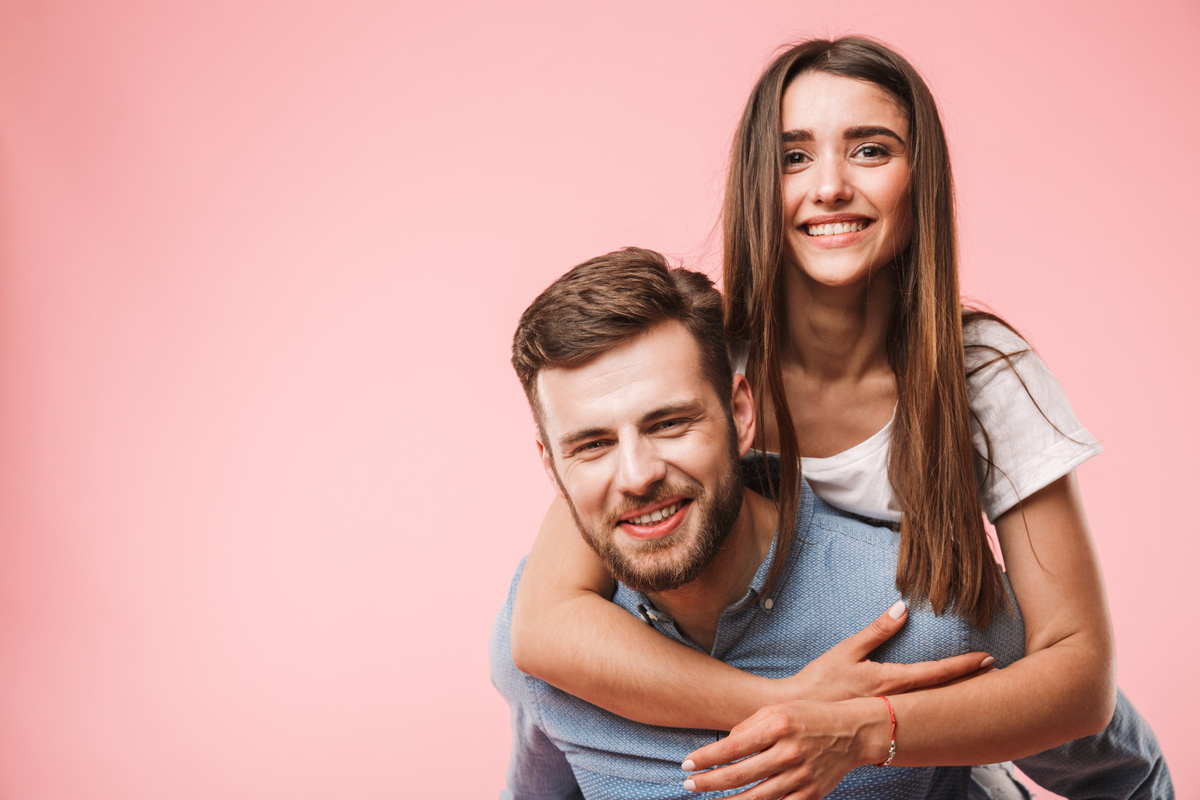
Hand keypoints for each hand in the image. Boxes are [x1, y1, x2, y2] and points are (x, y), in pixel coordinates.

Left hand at [682, 697, 883, 799]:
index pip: (732, 746)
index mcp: (777, 726)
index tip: (686, 764)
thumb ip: (749, 726)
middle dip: (709, 782)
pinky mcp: (812, 794)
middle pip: (739, 774)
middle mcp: (788, 752)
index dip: (705, 758)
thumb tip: (724, 745)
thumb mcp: (778, 709)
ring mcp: (801, 776)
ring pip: (756, 798)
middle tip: (688, 784)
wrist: (853, 732)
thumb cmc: (809, 716)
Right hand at [776, 601, 993, 702]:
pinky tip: (942, 706)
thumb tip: (902, 607)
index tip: (988, 658)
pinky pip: (917, 715)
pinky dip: (935, 707)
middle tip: (997, 673)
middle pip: (944, 694)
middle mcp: (897, 703)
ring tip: (978, 687)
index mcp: (891, 683)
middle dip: (971, 683)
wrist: (799, 715)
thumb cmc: (820, 682)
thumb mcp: (847, 650)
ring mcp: (891, 715)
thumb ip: (877, 630)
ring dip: (956, 696)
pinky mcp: (882, 722)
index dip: (964, 665)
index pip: (937, 673)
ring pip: (933, 706)